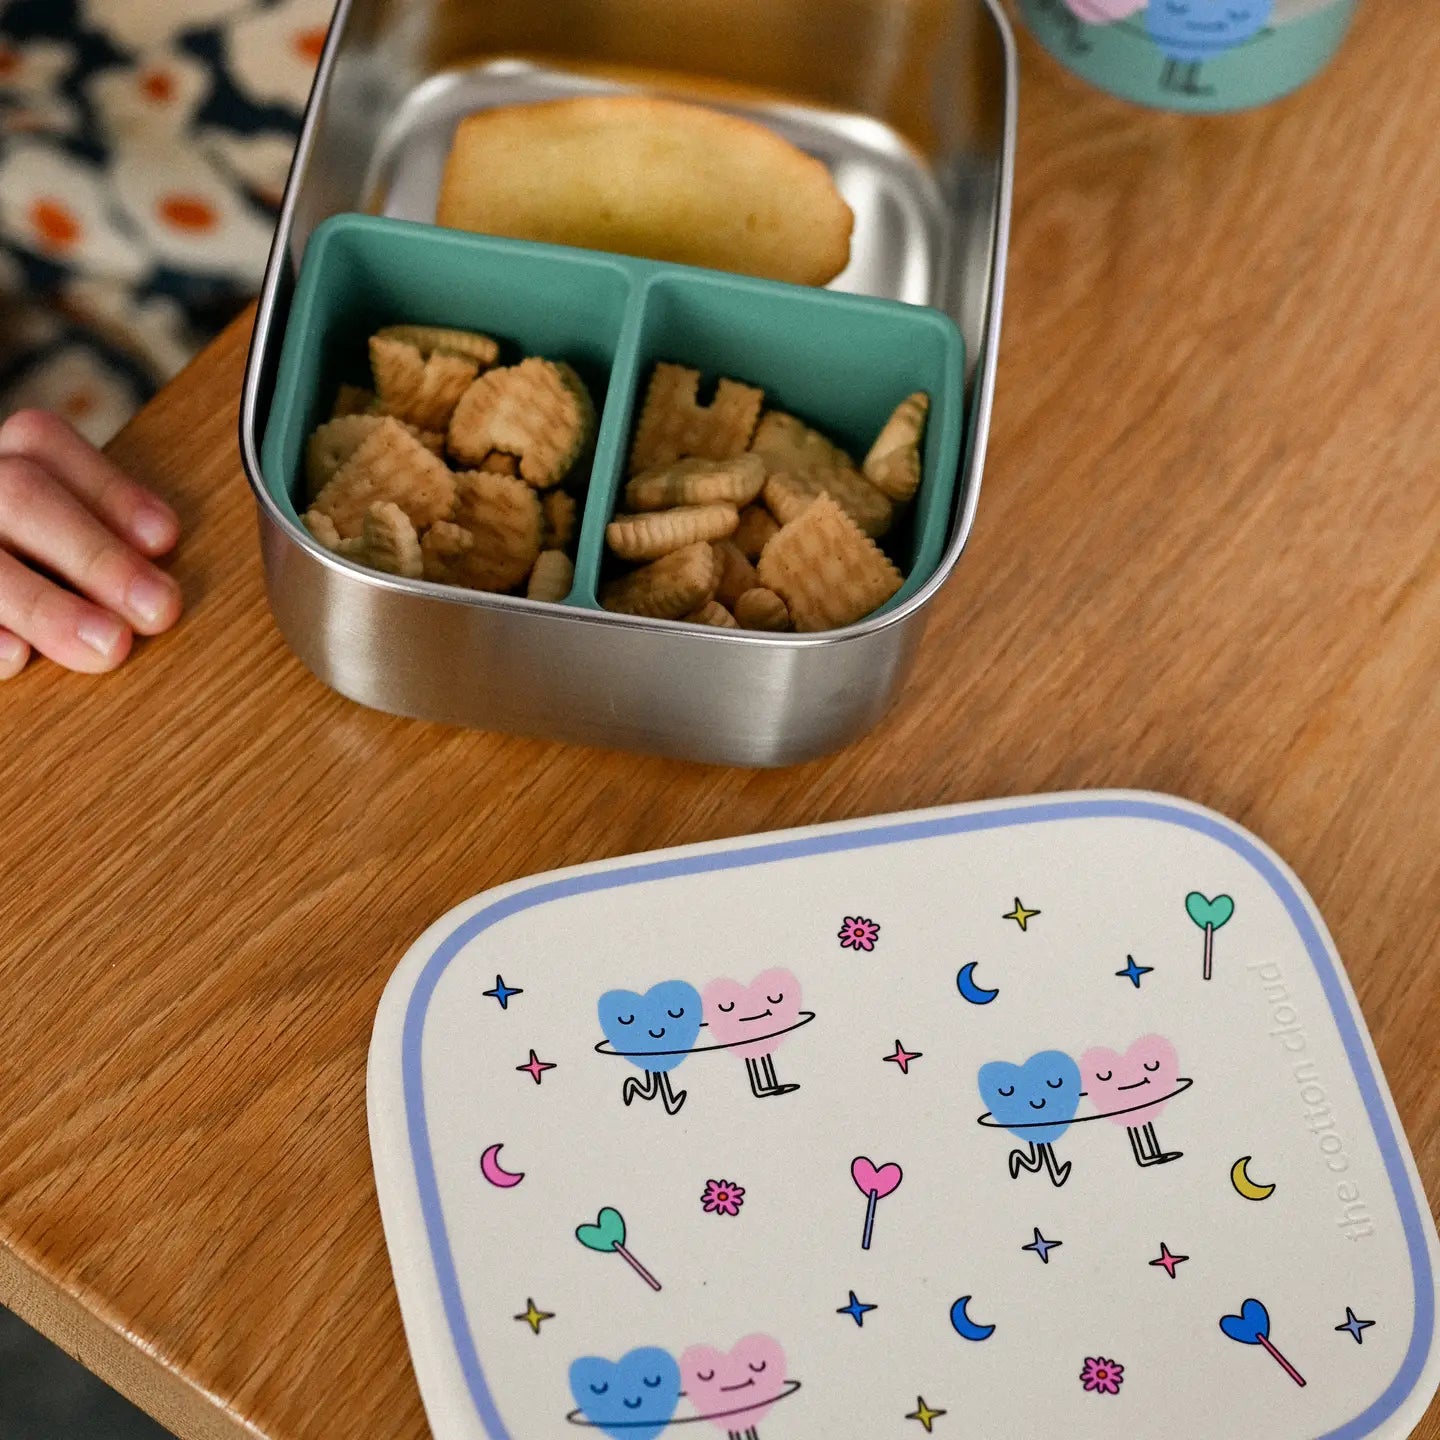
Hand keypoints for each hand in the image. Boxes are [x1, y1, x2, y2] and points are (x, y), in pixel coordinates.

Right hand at [0, 409, 181, 677]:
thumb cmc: (47, 562)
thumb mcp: (71, 534)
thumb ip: (105, 539)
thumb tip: (158, 570)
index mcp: (4, 459)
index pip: (45, 444)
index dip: (109, 492)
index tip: (164, 540)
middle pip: (20, 496)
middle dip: (96, 555)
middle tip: (157, 610)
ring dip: (46, 606)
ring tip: (110, 646)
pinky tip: (19, 657)